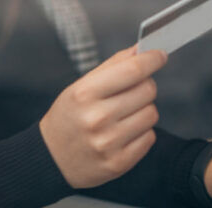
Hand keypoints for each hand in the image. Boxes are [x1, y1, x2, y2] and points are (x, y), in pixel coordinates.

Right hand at [39, 44, 167, 188]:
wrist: (52, 159)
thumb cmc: (68, 117)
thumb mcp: (80, 86)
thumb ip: (112, 66)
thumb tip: (140, 50)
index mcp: (85, 94)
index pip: (132, 70)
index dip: (152, 59)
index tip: (159, 55)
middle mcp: (97, 118)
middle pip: (147, 90)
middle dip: (144, 86)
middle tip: (130, 91)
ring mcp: (109, 142)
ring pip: (152, 114)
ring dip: (143, 110)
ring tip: (123, 115)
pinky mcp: (119, 162)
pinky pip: (150, 137)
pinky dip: (141, 132)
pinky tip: (123, 132)